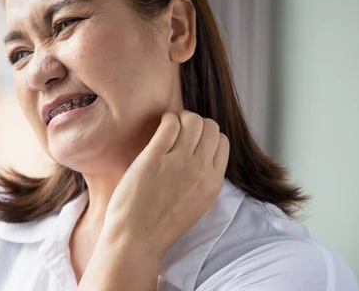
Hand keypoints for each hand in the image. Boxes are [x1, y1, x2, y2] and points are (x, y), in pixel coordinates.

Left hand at [103, 111, 229, 258]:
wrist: (136, 239)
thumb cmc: (160, 224)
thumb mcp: (196, 203)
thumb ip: (202, 179)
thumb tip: (199, 152)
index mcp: (212, 183)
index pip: (222, 142)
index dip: (207, 135)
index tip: (192, 138)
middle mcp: (200, 170)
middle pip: (210, 127)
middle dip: (195, 123)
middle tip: (179, 128)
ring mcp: (178, 162)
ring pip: (192, 120)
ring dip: (181, 117)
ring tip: (169, 125)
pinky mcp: (154, 158)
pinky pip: (169, 124)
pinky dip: (166, 118)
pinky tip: (159, 125)